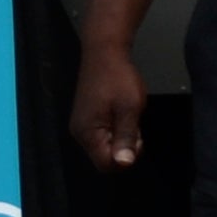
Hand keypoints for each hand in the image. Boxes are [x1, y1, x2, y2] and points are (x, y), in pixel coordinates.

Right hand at [73, 38, 150, 169]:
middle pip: (104, 158)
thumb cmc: (118, 77)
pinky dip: (116, 130)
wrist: (105, 52)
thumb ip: (126, 137)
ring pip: (105, 147)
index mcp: (87, 132)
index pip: (106, 165)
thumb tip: (124, 163)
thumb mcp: (129, 108)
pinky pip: (102, 135)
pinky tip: (121, 113)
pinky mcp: (86, 118)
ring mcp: (81, 125)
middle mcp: (80, 133)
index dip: (125, 158)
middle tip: (134, 125)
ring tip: (127, 115)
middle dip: (124, 148)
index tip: (136, 138)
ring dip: (121, 138)